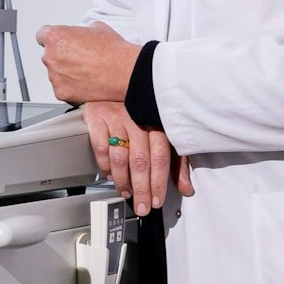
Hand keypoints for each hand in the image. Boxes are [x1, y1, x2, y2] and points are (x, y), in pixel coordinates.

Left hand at [36, 22, 142, 104]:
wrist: (124, 71)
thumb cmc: (112, 50)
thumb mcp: (96, 27)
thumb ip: (81, 31)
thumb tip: (81, 36)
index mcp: (55, 37)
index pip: (42, 36)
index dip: (53, 40)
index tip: (58, 43)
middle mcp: (50, 57)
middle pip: (50, 56)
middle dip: (62, 58)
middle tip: (81, 59)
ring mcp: (55, 76)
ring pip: (57, 74)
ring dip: (67, 74)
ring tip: (88, 72)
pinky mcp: (61, 93)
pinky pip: (63, 89)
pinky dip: (72, 88)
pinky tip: (87, 82)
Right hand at [81, 101, 175, 216]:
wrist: (114, 77)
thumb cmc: (141, 107)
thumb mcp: (164, 129)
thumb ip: (176, 159)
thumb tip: (186, 188)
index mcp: (158, 121)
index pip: (161, 157)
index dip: (159, 182)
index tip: (158, 200)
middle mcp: (138, 119)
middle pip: (141, 161)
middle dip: (142, 188)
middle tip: (143, 206)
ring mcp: (116, 118)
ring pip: (120, 157)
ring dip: (123, 180)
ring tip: (127, 194)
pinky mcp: (97, 117)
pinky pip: (101, 147)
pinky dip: (105, 166)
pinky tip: (110, 176)